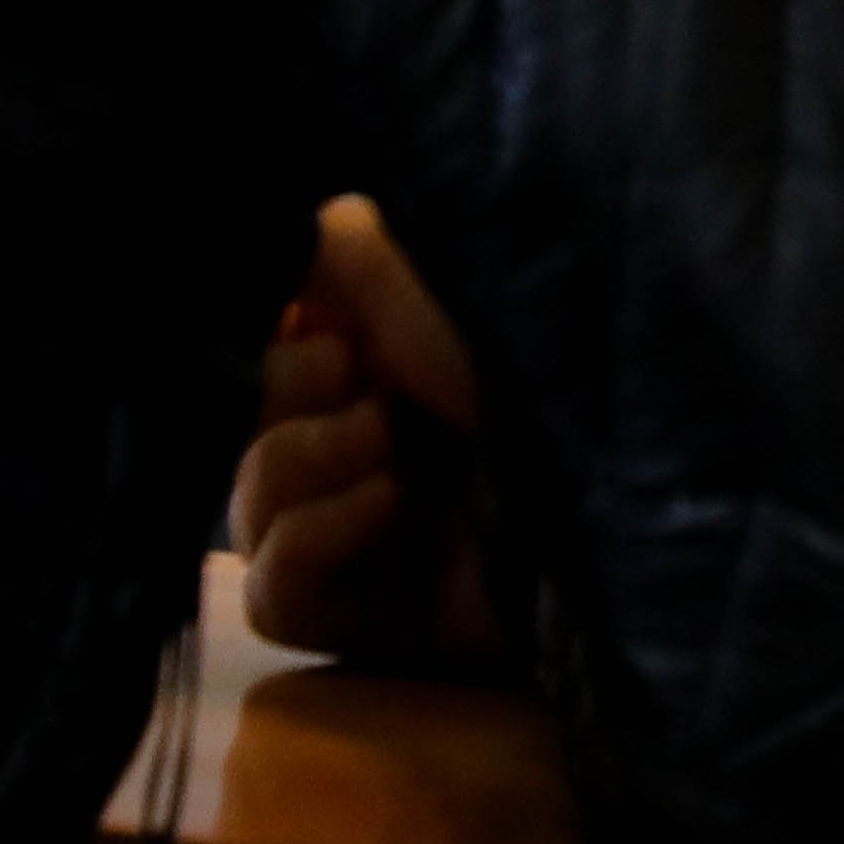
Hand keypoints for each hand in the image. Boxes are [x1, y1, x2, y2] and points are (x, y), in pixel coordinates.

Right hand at [233, 193, 509, 672]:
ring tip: (389, 448)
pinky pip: (272, 593)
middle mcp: (355, 450)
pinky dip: (311, 539)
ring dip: (306, 460)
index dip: (281, 334)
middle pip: (243, 425)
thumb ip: (357, 255)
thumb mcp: (440, 293)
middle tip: (364, 379)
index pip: (266, 348)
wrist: (600, 508)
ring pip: (249, 505)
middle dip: (294, 390)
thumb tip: (305, 223)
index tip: (332, 320)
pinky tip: (381, 506)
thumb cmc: (529, 382)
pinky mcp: (356, 619)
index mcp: (376, 370)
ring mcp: (351, 541)